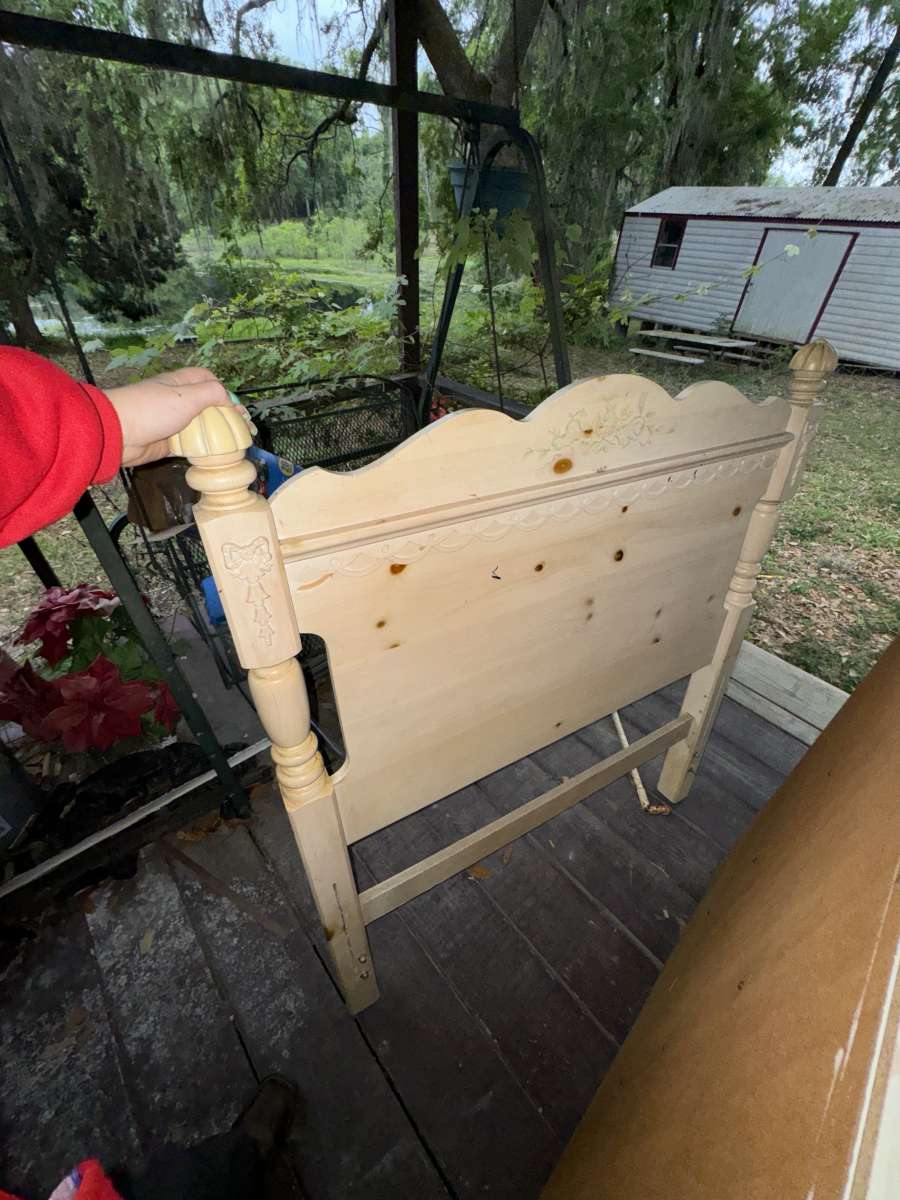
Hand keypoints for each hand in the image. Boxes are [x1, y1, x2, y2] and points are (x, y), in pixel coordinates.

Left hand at [105, 367, 231, 466]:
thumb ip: (212, 393)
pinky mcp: (169, 443)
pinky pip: (191, 446)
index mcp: (182, 383)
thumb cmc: (152, 409)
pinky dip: (203, 450)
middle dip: (226, 418)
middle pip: (209, 406)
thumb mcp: (187, 396)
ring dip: (216, 436)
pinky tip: (216, 457)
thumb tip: (230, 400)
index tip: (238, 410)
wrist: (118, 434)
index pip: (209, 381)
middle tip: (243, 432)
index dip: (226, 392)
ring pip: (202, 428)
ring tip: (234, 447)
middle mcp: (179, 400)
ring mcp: (173, 422)